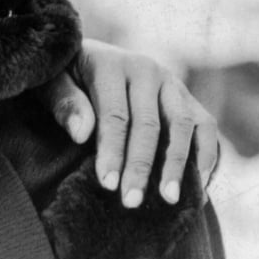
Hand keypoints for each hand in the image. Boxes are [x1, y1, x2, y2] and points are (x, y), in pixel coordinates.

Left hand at [36, 39, 218, 206]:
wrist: (87, 56)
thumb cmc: (65, 76)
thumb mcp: (51, 83)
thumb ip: (64, 103)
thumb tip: (82, 134)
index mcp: (111, 65)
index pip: (115, 115)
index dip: (113, 152)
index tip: (108, 185)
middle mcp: (147, 71)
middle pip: (150, 124)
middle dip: (142, 167)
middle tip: (131, 202)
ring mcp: (171, 83)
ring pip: (184, 125)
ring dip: (179, 165)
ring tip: (170, 200)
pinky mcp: (186, 98)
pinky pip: (205, 126)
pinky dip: (207, 155)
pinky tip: (197, 186)